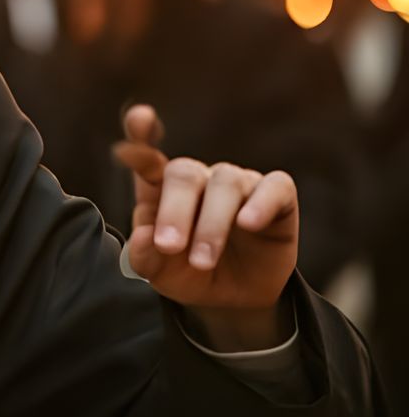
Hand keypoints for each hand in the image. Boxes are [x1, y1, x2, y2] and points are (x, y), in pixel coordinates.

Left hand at [113, 105, 297, 344]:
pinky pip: (275, 186)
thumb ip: (145, 258)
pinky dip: (261, 203)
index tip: (139, 118)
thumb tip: (144, 236)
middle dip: (174, 212)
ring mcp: (239, 184)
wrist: (236, 298)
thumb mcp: (162, 274)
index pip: (149, 158)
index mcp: (162, 191)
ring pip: (225, 183)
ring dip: (212, 225)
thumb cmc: (191, 274)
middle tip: (169, 247)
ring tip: (202, 261)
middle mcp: (200, 180)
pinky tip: (248, 223)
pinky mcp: (278, 196)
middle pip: (184, 173)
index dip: (142, 136)